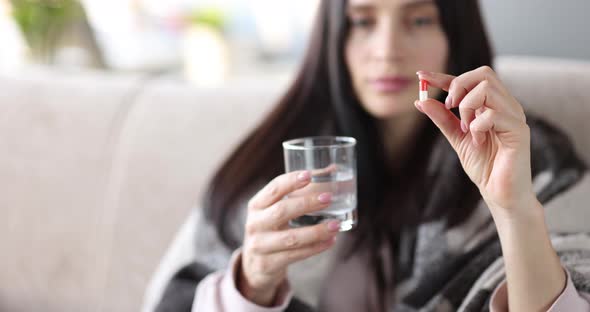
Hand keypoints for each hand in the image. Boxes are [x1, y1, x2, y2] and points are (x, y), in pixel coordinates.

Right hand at [239, 170, 339, 305]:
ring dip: (316, 231)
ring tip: (336, 225)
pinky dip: (315, 248)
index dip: (290, 181)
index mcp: (256, 205)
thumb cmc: (272, 229)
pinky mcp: (268, 263)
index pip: (273, 189)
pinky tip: (330, 241)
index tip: (309, 175)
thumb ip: (300, 192)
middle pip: (281, 211)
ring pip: (291, 238)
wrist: (254, 265)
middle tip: (329, 197)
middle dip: (307, 203)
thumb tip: (332, 169)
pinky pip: (295, 255)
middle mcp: (255, 223)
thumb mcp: (276, 210)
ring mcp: (260, 245)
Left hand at [416, 66, 536, 218]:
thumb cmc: (484, 166)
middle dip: (458, 86)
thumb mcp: (456, 138)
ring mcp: (514, 116)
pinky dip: (477, 125)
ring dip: (467, 107)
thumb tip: (421, 101)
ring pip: (487, 89)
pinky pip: (493, 114)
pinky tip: (478, 140)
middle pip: (483, 74)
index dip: (444, 76)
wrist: (500, 194)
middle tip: (449, 107)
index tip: (421, 76)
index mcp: (492, 105)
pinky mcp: (519, 130)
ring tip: (466, 129)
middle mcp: (506, 105)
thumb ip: (442, 119)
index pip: (470, 79)